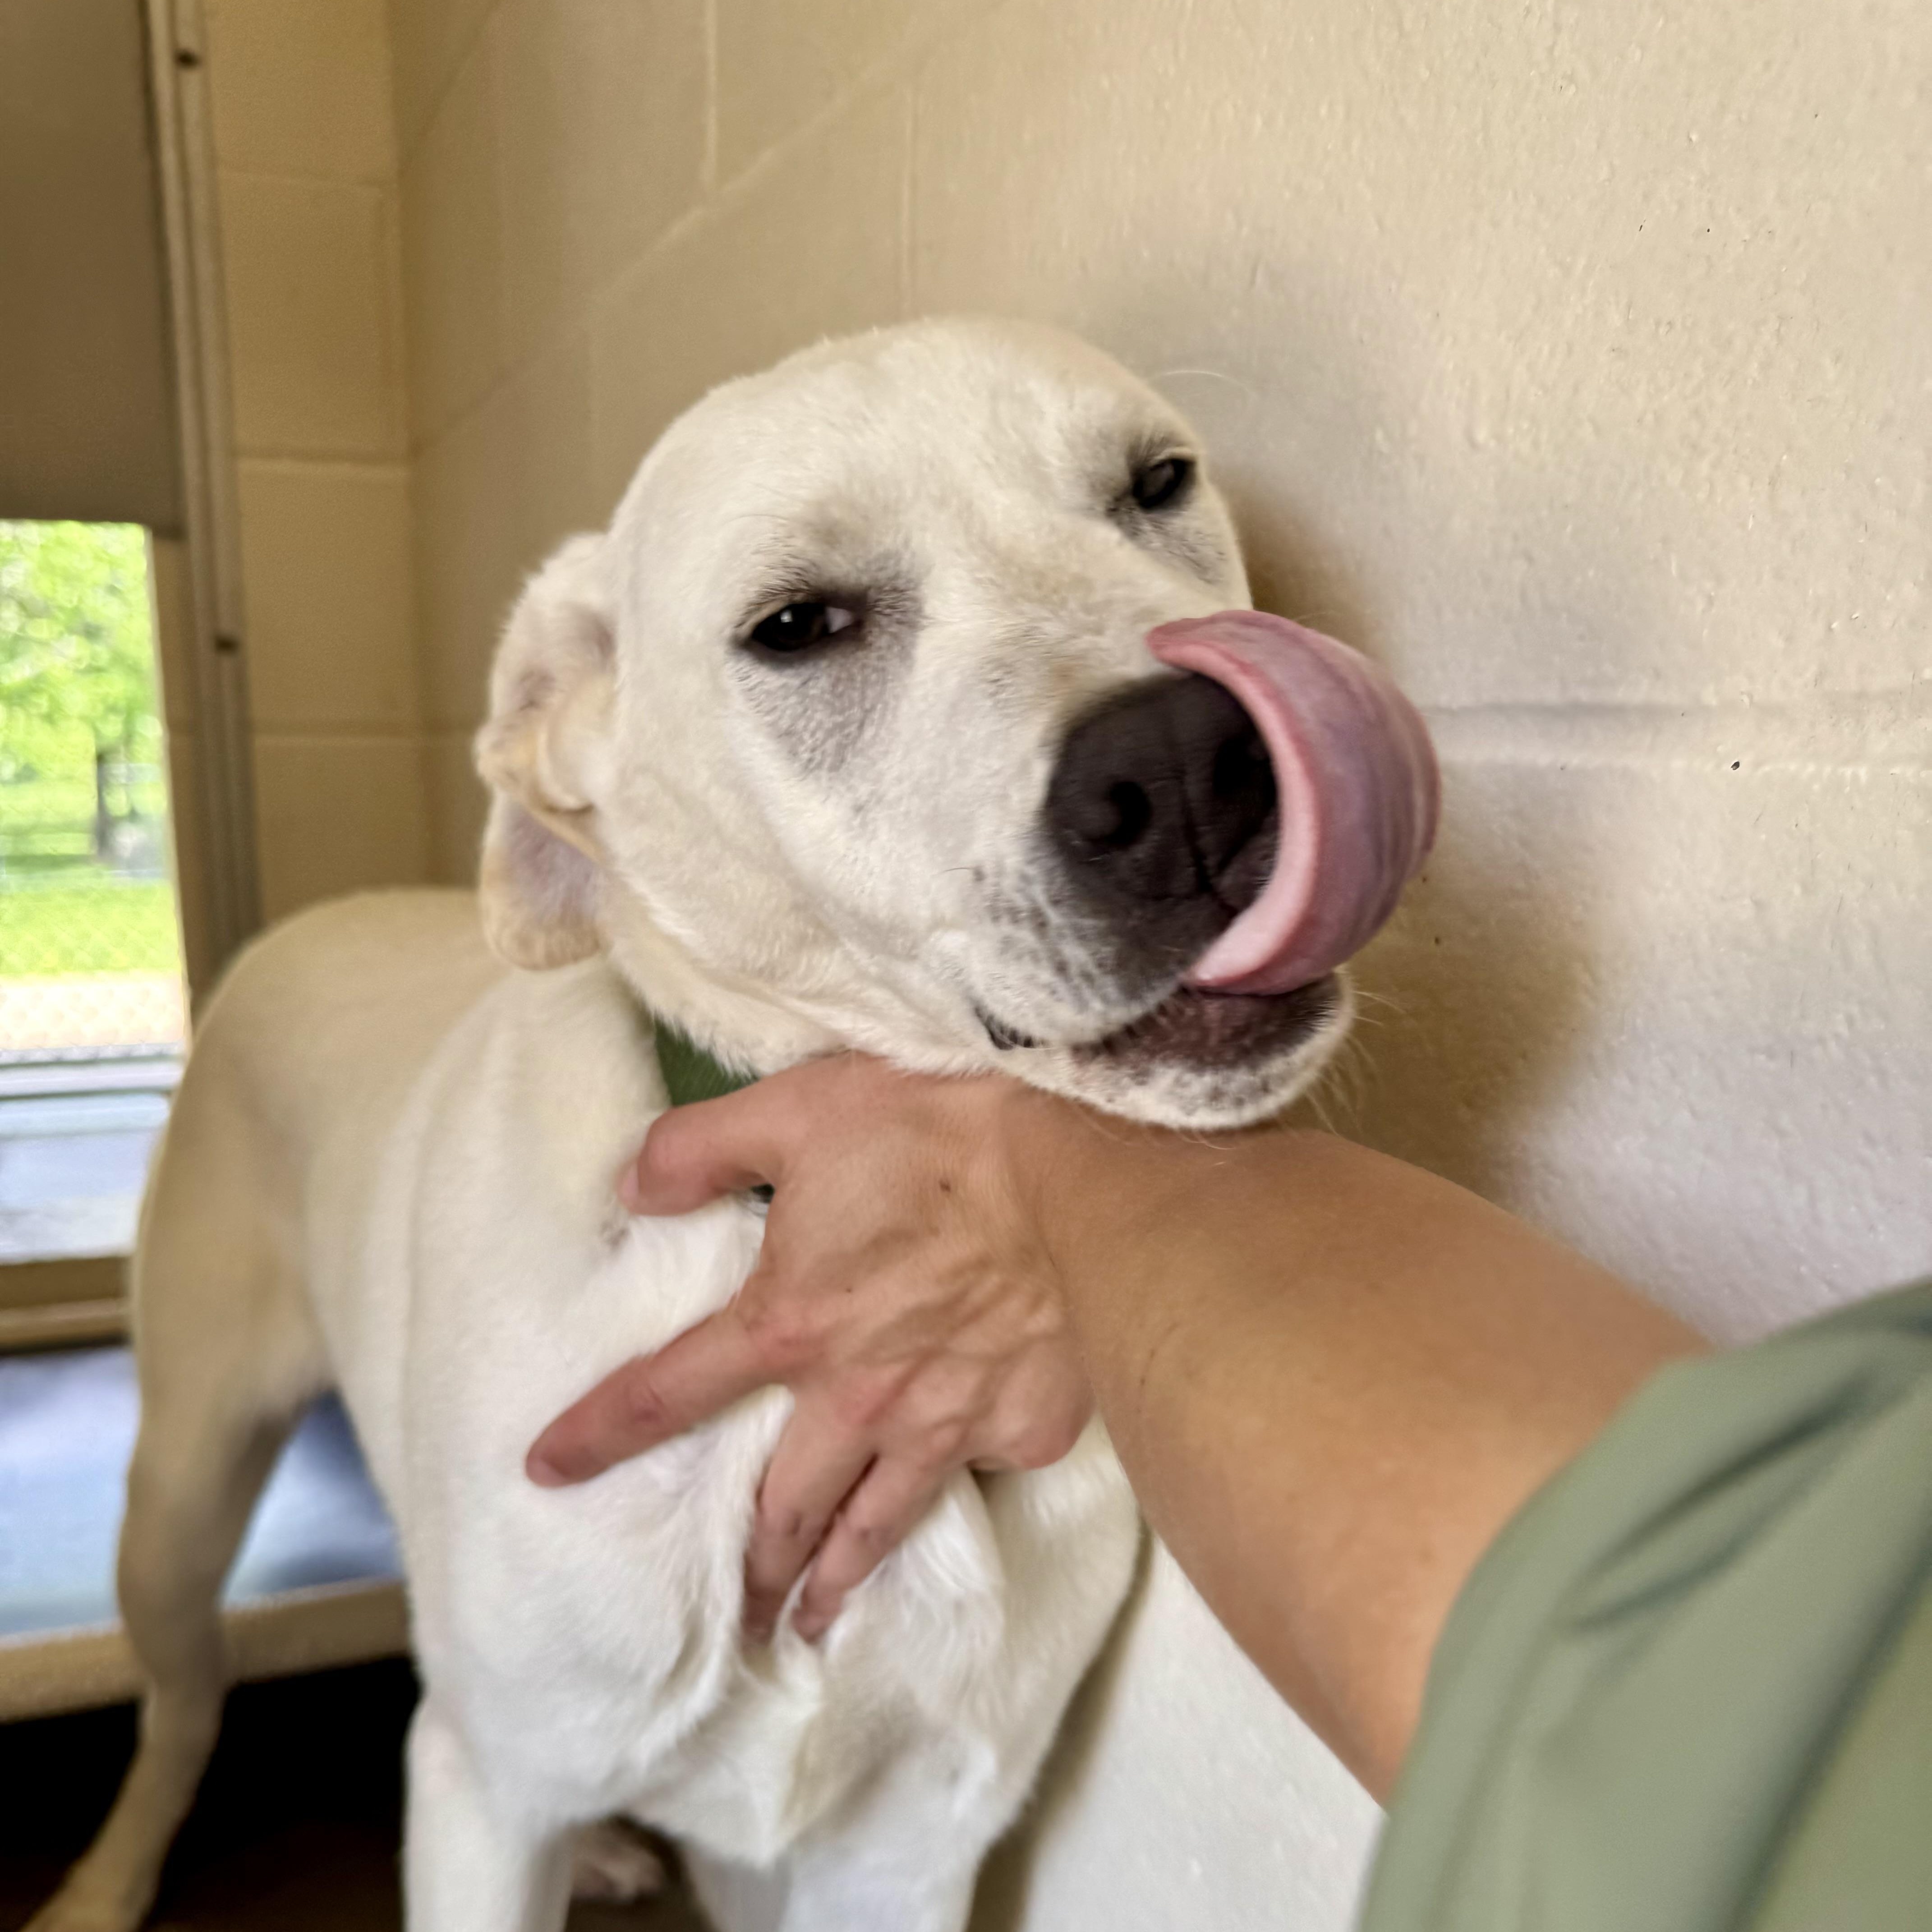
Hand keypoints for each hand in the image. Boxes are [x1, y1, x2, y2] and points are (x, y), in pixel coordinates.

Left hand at [526, 1056, 1090, 1641]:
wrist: (1084, 1180)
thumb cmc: (940, 1133)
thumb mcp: (800, 1106)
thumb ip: (701, 1147)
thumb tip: (629, 1187)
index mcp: (791, 1325)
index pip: (669, 1391)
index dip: (599, 1431)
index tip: (547, 1471)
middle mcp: (858, 1399)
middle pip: (783, 1506)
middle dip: (750, 1568)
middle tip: (732, 1616)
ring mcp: (945, 1425)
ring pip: (877, 1524)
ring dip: (838, 1580)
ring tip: (816, 1625)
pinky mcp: (1024, 1427)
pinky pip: (988, 1466)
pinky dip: (973, 1476)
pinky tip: (971, 1480)